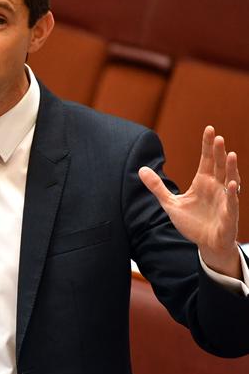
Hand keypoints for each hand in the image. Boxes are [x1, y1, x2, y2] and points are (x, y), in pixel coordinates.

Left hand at [139, 126, 241, 278]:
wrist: (205, 244)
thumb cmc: (192, 223)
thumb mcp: (170, 203)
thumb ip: (157, 186)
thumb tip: (141, 169)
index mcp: (203, 182)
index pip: (207, 160)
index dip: (208, 145)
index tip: (210, 129)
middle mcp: (216, 188)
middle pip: (218, 166)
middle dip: (219, 152)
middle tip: (218, 137)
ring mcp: (224, 200)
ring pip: (230, 180)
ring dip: (231, 168)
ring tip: (231, 154)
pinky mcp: (228, 215)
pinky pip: (231, 202)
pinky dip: (232, 193)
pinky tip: (231, 184)